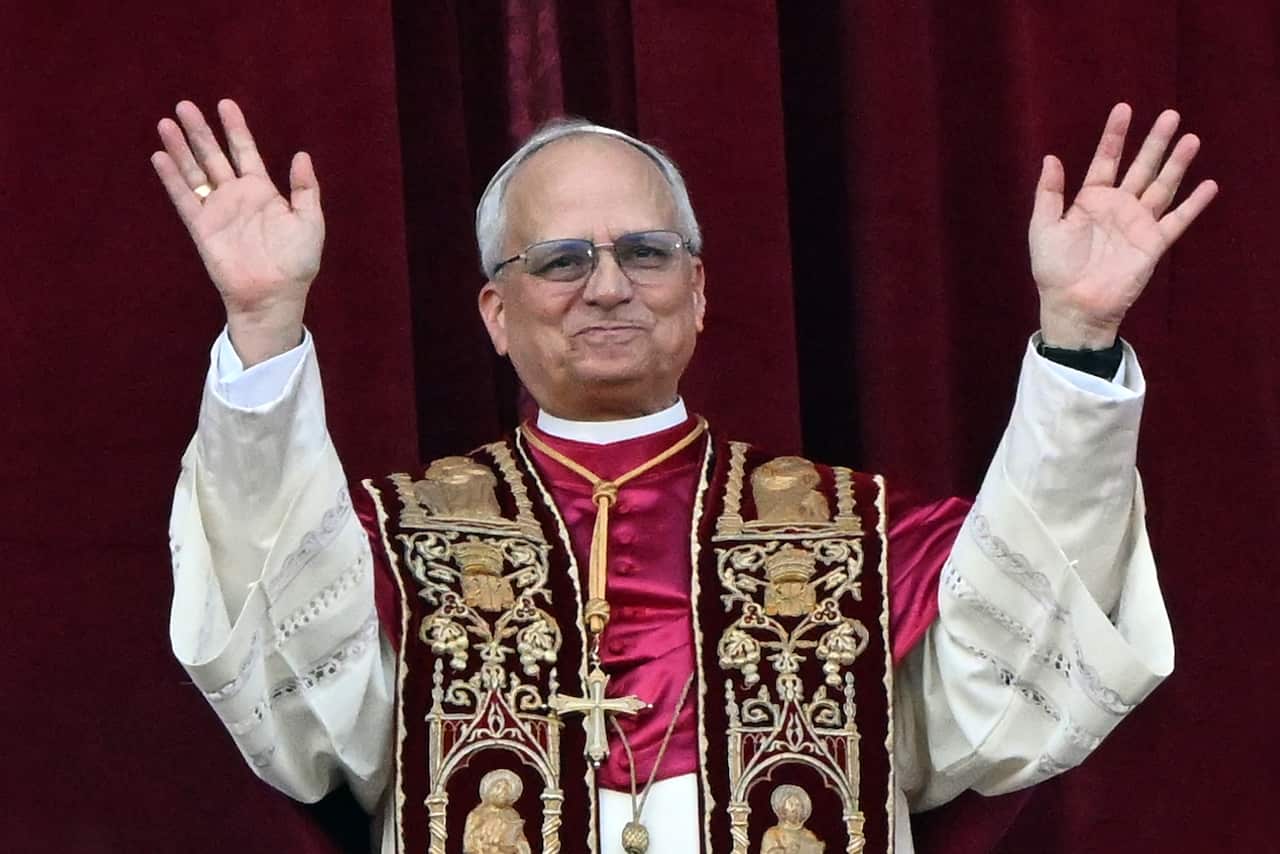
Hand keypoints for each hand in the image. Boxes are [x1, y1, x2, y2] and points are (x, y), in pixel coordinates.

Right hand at [151, 99, 323, 364]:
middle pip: (214, 156)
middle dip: (200, 131)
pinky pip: (184, 198)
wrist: (274, 295)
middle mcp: (236, 196)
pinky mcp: (201, 228)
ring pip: (194, 172)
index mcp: (263, 192)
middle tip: (185, 105)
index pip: (245, 151)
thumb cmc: (296, 262)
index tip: (225, 103)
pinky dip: (171, 178)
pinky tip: (160, 156)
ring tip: (166, 122)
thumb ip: (305, 189)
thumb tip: (300, 154)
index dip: (236, 128)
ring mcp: (217, 211)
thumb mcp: (309, 221)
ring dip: (180, 148)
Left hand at [1029, 103, 1217, 348]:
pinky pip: (1177, 220)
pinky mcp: (1153, 244)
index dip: (1115, 136)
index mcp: (1090, 200)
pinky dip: (1194, 204)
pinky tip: (1209, 185)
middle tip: (1170, 115)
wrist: (1073, 305)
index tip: (1124, 108)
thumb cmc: (1054, 269)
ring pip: (1162, 186)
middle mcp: (1118, 207)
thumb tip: (1050, 157)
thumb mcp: (1043, 227)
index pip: (1106, 160)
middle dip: (1155, 142)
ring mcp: (1138, 224)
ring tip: (1191, 139)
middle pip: (1141, 167)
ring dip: (1177, 164)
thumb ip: (1049, 193)